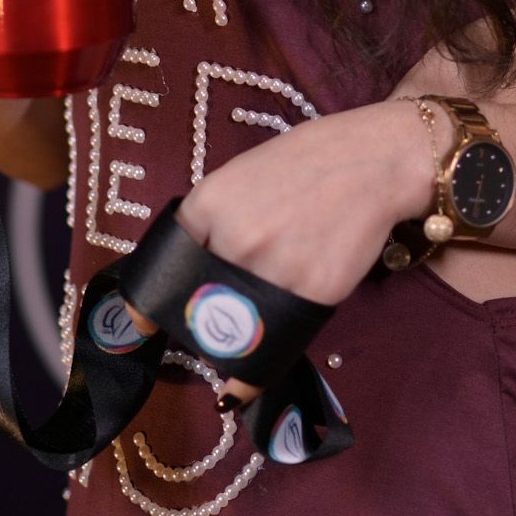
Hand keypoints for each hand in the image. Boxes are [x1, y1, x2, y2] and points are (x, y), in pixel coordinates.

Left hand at [122, 98, 430, 405]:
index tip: (142, 328)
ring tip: (246, 329)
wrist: (372, 160)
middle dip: (202, 322)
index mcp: (209, 206)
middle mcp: (235, 239)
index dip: (149, 307)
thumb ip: (210, 222)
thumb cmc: (306, 162)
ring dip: (235, 342)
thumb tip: (187, 274)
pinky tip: (262, 355)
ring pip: (239, 329)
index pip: (168, 272)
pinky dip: (266, 354)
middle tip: (213, 322)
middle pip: (200, 306)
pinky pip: (279, 337)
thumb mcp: (240, 177)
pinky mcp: (314, 292)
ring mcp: (275, 268)